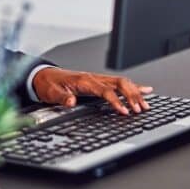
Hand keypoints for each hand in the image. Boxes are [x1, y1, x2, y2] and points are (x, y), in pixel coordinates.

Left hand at [31, 67, 152, 114]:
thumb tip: (71, 101)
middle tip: (140, 109)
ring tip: (145, 104)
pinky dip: (133, 87)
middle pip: (119, 84)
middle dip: (132, 96)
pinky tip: (145, 90)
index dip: (116, 101)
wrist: (44, 77)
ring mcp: (98, 79)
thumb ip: (63, 98)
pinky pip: (119, 83)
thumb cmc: (49, 84)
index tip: (125, 111)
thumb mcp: (52, 93)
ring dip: (135, 92)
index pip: (105, 91)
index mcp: (84, 81)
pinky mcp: (99, 81)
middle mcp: (93, 78)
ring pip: (122, 82)